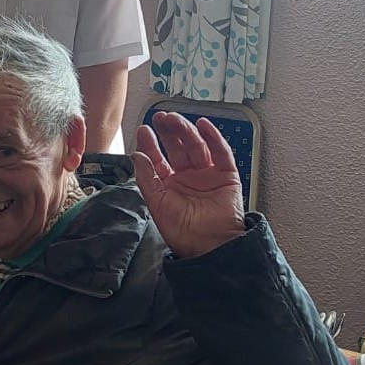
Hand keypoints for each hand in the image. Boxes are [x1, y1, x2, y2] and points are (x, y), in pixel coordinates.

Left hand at [132, 111, 245, 258]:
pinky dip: (214, 138)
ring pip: (196, 146)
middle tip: (160, 118)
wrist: (210, 246)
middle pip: (177, 147)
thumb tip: (137, 155)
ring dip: (186, 131)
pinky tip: (203, 125)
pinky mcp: (227, 176)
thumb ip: (146, 178)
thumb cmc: (183, 232)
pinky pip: (221, 153)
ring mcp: (207, 174)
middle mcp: (188, 176)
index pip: (157, 158)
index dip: (150, 144)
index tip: (143, 130)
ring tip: (175, 120)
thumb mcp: (157, 204)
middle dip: (168, 132)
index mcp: (169, 183)